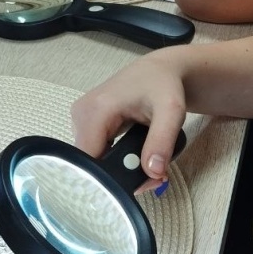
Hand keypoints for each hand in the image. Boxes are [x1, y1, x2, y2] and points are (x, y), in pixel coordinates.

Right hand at [71, 50, 188, 184]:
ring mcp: (81, 119)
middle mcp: (81, 114)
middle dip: (122, 176)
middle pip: (92, 162)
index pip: (90, 160)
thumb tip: (153, 171)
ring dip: (120, 170)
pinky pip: (96, 152)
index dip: (113, 179)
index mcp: (96, 109)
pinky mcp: (86, 124)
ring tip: (148, 164)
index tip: (142, 183)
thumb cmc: (164, 85)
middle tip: (154, 177)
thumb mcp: (172, 110)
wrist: (160, 70)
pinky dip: (115, 160)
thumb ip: (162, 141)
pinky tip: (135, 156)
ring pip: (94, 160)